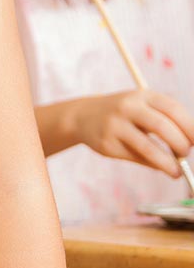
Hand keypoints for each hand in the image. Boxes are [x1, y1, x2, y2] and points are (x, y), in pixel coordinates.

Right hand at [71, 89, 193, 175]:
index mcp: (142, 95)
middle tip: (185, 154)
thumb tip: (191, 145)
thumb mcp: (143, 106)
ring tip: (176, 171)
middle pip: (162, 127)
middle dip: (180, 145)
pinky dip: (152, 165)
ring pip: (148, 148)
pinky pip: (135, 158)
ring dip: (168, 163)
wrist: (83, 116)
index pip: (174, 110)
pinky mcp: (107, 144)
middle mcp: (127, 107)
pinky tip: (158, 166)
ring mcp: (114, 125)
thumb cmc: (125, 113)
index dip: (191, 128)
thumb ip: (166, 120)